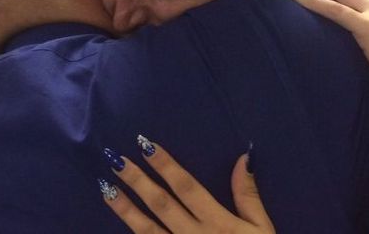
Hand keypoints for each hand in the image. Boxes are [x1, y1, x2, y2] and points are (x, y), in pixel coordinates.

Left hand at [101, 138, 274, 232]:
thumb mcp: (262, 229)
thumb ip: (249, 196)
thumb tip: (241, 157)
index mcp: (217, 222)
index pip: (186, 187)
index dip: (165, 165)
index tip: (145, 144)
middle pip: (161, 204)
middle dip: (137, 181)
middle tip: (115, 158)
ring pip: (147, 231)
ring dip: (125, 209)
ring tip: (106, 188)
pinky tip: (116, 225)